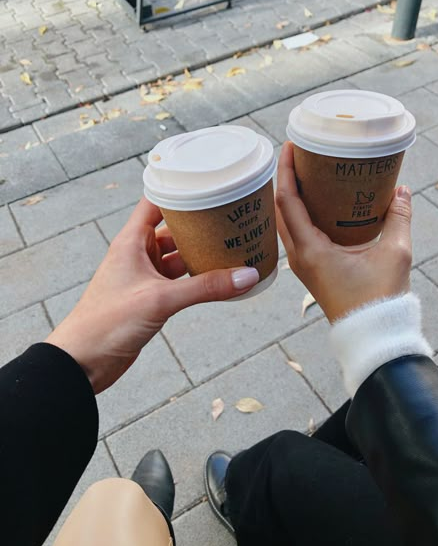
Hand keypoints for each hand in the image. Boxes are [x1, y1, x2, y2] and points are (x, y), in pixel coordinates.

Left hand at [46, 198, 259, 392]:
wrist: (84, 362)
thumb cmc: (107, 322)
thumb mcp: (160, 299)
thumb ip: (204, 288)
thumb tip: (246, 276)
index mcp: (131, 242)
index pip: (156, 203)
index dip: (179, 191)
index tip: (208, 184)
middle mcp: (138, 254)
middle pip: (173, 230)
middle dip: (200, 226)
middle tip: (231, 218)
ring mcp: (145, 277)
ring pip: (178, 257)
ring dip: (201, 254)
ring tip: (232, 245)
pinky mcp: (151, 298)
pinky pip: (180, 281)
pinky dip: (198, 279)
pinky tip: (219, 278)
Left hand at [276, 142, 411, 322]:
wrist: (371, 333)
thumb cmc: (379, 298)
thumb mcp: (394, 253)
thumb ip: (398, 218)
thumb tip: (400, 190)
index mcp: (310, 250)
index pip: (287, 202)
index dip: (285, 172)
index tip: (289, 147)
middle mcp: (298, 257)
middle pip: (278, 210)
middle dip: (283, 180)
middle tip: (296, 156)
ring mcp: (301, 265)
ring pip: (283, 224)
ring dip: (287, 198)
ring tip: (301, 175)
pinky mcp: (309, 270)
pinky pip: (293, 235)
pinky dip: (295, 215)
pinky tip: (310, 205)